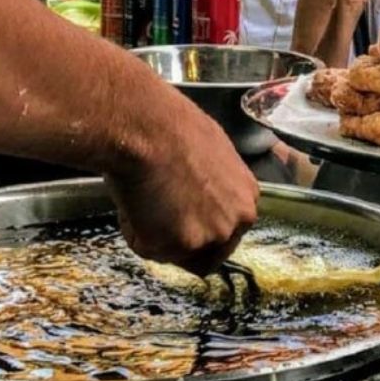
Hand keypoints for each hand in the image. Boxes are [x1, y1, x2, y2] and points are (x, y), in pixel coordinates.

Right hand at [104, 94, 259, 274]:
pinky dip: (132, 229)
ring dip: (154, 233)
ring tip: (143, 196)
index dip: (198, 228)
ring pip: (173, 252)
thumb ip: (213, 184)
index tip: (180, 220)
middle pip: (207, 253)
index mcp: (246, 198)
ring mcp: (207, 237)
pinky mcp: (177, 246)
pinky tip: (134, 198)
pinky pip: (146, 247)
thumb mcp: (211, 153)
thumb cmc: (172, 127)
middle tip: (155, 214)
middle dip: (180, 241)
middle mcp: (235, 223)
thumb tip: (196, 191)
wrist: (147, 127)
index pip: (227, 234)